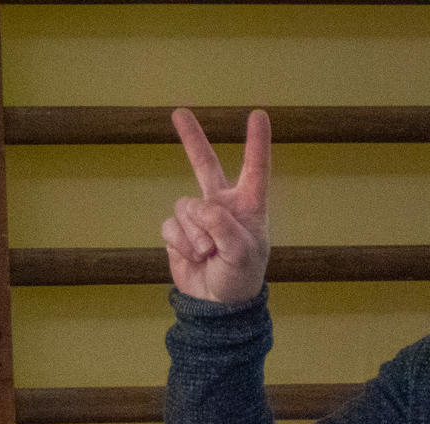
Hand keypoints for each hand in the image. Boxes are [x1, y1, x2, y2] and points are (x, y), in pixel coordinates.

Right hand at [161, 108, 271, 303]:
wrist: (217, 306)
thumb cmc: (240, 278)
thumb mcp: (242, 253)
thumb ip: (223, 225)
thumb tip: (200, 208)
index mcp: (248, 206)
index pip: (254, 169)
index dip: (256, 142)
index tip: (258, 115)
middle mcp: (222, 205)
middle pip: (204, 164)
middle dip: (191, 138)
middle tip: (178, 112)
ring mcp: (198, 217)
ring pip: (185, 206)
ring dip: (195, 233)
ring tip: (208, 253)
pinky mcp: (178, 232)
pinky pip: (171, 225)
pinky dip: (181, 244)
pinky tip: (194, 258)